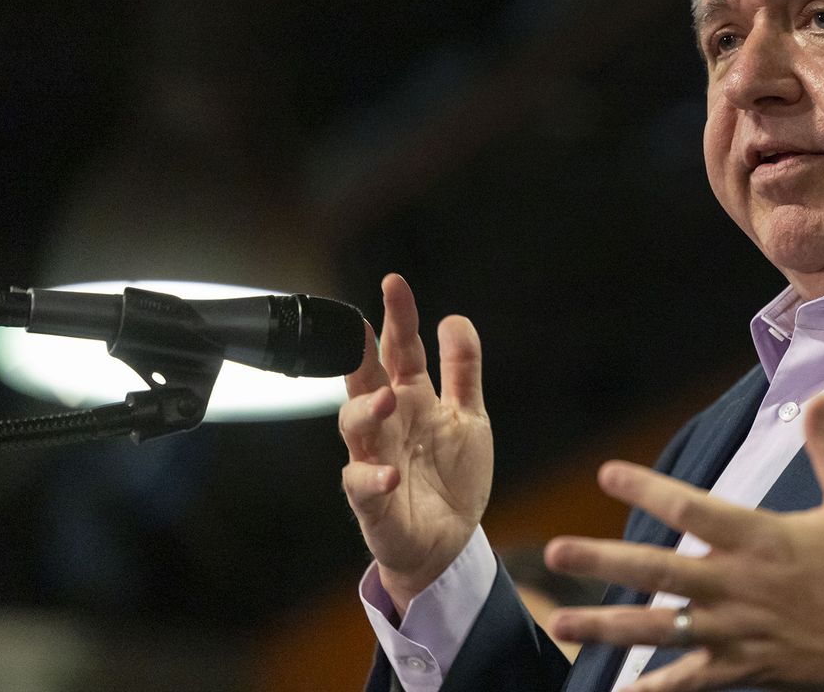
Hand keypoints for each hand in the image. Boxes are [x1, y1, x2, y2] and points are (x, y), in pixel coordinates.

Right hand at [339, 273, 493, 613]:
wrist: (448, 541)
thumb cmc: (451, 475)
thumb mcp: (468, 416)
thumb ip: (462, 370)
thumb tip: (455, 319)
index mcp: (411, 398)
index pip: (401, 349)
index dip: (398, 317)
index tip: (394, 282)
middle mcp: (388, 423)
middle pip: (366, 379)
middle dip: (362, 353)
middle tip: (365, 329)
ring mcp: (374, 459)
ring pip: (355, 427)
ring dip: (368, 410)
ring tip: (389, 397)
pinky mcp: (372, 502)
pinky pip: (363, 487)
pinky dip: (374, 478)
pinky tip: (392, 473)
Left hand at [545, 396, 823, 691]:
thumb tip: (819, 396)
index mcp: (767, 540)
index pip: (694, 508)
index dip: (648, 489)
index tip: (608, 473)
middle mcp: (744, 587)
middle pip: (660, 572)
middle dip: (604, 563)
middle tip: (554, 553)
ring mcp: (741, 632)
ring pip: (662, 630)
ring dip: (607, 627)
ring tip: (560, 622)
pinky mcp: (749, 668)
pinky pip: (692, 681)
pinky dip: (655, 688)